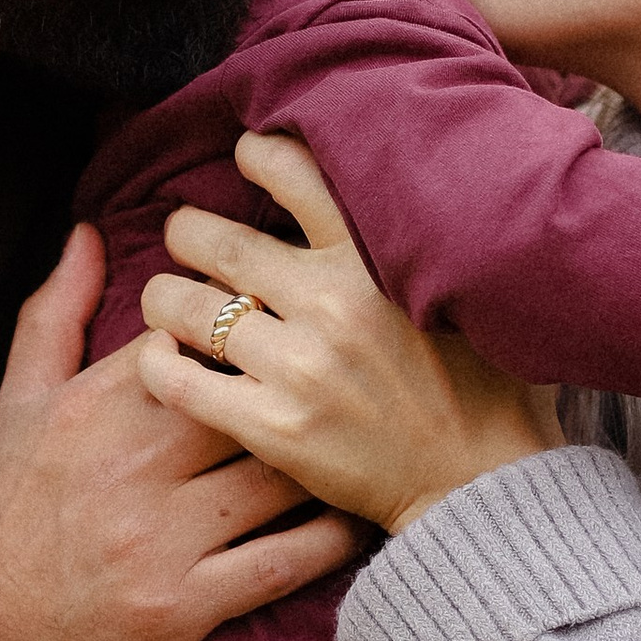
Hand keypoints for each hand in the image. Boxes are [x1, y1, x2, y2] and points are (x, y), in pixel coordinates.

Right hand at [0, 225, 359, 640]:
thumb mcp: (13, 407)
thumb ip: (54, 314)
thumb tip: (87, 232)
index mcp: (95, 409)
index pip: (194, 340)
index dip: (247, 326)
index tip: (281, 319)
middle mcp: (134, 466)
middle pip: (250, 399)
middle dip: (298, 385)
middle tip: (343, 374)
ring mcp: (164, 539)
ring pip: (278, 475)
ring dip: (323, 458)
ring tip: (357, 441)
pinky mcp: (187, 607)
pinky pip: (283, 562)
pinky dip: (328, 539)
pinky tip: (350, 518)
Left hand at [136, 133, 560, 533]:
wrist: (482, 484)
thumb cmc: (485, 387)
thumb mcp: (466, 289)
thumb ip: (418, 241)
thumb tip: (389, 184)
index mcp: (376, 259)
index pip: (297, 174)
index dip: (258, 155)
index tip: (246, 157)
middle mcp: (330, 303)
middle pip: (217, 240)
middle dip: (187, 231)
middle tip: (185, 236)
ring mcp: (297, 367)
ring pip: (184, 305)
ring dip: (163, 296)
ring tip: (166, 300)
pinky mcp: (271, 426)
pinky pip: (178, 380)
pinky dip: (154, 361)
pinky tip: (159, 356)